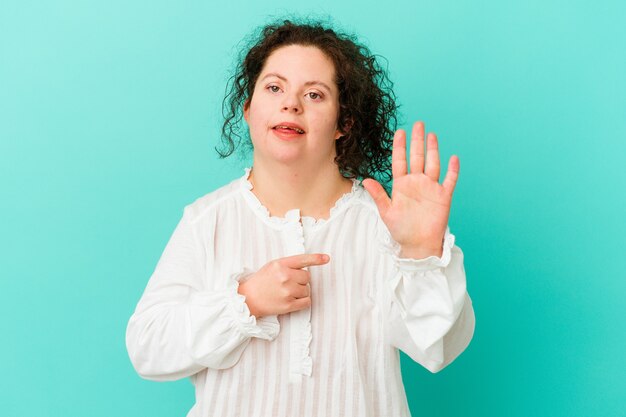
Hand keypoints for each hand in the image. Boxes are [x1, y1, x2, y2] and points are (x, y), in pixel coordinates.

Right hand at [237, 253, 329, 317]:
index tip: (327, 258)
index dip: (316, 259)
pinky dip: (303, 301)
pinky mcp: (288, 305)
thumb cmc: (261, 281)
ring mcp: (287, 291)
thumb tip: (307, 268)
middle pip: (307, 277)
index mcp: (280, 264)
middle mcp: (285, 276)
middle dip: (301, 280)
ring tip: (287, 292)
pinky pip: (306, 302)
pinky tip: (293, 300)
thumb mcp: (272, 266)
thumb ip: (288, 265)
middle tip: (289, 283)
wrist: (248, 299)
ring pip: (307, 290)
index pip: (302, 259)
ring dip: (301, 292)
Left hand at [362, 121, 458, 258]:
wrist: (417, 245)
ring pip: (433, 164)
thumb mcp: (386, 212)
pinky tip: (453, 158)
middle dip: (417, 141)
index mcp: (402, 185)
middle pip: (417, 157)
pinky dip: (452, 170)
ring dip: (433, 150)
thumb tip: (366, 180)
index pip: (400, 161)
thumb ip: (379, 195)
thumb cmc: (400, 230)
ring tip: (432, 135)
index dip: (400, 146)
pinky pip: (449, 181)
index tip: (399, 131)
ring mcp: (431, 189)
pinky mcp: (443, 197)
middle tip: (418, 124)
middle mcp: (417, 183)